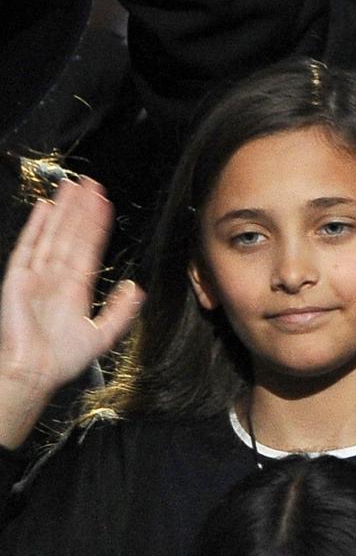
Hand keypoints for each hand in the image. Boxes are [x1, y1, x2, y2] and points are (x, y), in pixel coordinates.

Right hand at [0, 177, 143, 446]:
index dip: (96, 226)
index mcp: (76, 288)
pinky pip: (28, 248)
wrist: (35, 372)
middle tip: (92, 183)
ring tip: (73, 186)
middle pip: (71, 235)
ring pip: (53, 235)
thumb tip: (136, 288)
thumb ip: (120, 311)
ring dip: (64, 211)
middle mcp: (56, 277)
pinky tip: (46, 209)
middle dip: (81, 210)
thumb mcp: (103, 334)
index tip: (105, 204)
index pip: (89, 249)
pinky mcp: (18, 279)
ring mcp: (37, 276)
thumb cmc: (63, 359)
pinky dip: (37, 229)